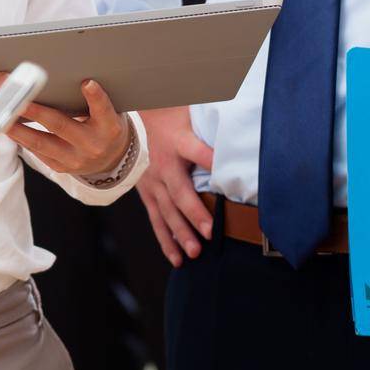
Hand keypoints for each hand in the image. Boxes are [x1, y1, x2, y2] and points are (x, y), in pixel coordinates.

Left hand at [5, 79, 130, 176]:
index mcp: (109, 127)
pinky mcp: (60, 167)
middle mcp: (92, 145)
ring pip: (41, 143)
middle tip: (18, 99)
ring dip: (19, 129)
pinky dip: (21, 139)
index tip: (87, 83)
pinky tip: (8, 128)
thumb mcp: (107, 112)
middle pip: (61, 126)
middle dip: (37, 112)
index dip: (96, 97)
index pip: (103, 110)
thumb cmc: (104, 126)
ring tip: (2, 117)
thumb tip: (67, 76)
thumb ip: (93, 100)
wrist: (110, 158)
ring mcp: (75, 159)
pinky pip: (36, 152)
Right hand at [135, 105, 213, 266]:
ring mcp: (152, 181)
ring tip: (194, 253)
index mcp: (177, 141)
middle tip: (210, 233)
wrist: (129, 119)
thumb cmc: (167, 116)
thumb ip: (210, 121)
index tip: (226, 173)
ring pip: (167, 211)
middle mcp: (164, 164)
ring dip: (180, 233)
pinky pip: (156, 219)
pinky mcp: (146, 193)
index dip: (211, 160)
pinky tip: (177, 258)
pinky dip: (166, 239)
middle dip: (194, 213)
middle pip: (180, 191)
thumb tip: (240, 120)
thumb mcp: (188, 111)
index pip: (197, 151)